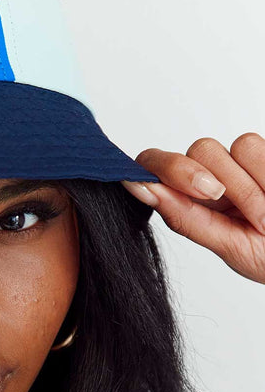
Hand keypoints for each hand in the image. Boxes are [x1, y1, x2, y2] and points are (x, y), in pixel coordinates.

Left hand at [120, 132, 264, 284]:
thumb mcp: (227, 245)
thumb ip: (184, 216)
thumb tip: (138, 187)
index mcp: (193, 197)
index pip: (157, 162)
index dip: (164, 167)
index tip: (190, 191)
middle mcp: (217, 172)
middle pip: (199, 150)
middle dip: (226, 184)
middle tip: (248, 217)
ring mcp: (248, 160)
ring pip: (236, 146)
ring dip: (251, 188)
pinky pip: (255, 147)